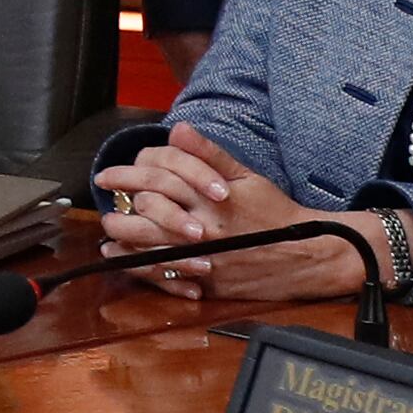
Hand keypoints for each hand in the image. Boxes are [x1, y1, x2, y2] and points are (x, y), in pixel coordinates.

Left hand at [94, 127, 384, 300]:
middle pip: (144, 217)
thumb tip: (177, 129)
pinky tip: (126, 260)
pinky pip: (165, 278)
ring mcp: (203, 258)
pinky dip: (140, 268)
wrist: (306, 254)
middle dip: (116, 210)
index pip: (155, 181)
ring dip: (122, 242)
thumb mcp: (246, 177)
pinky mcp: (207, 283)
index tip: (106, 176)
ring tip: (108, 236)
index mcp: (208, 197)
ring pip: (148, 249)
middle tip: (105, 206)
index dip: (124, 177)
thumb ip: (208, 154)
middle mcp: (202, 227)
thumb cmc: (274, 212)